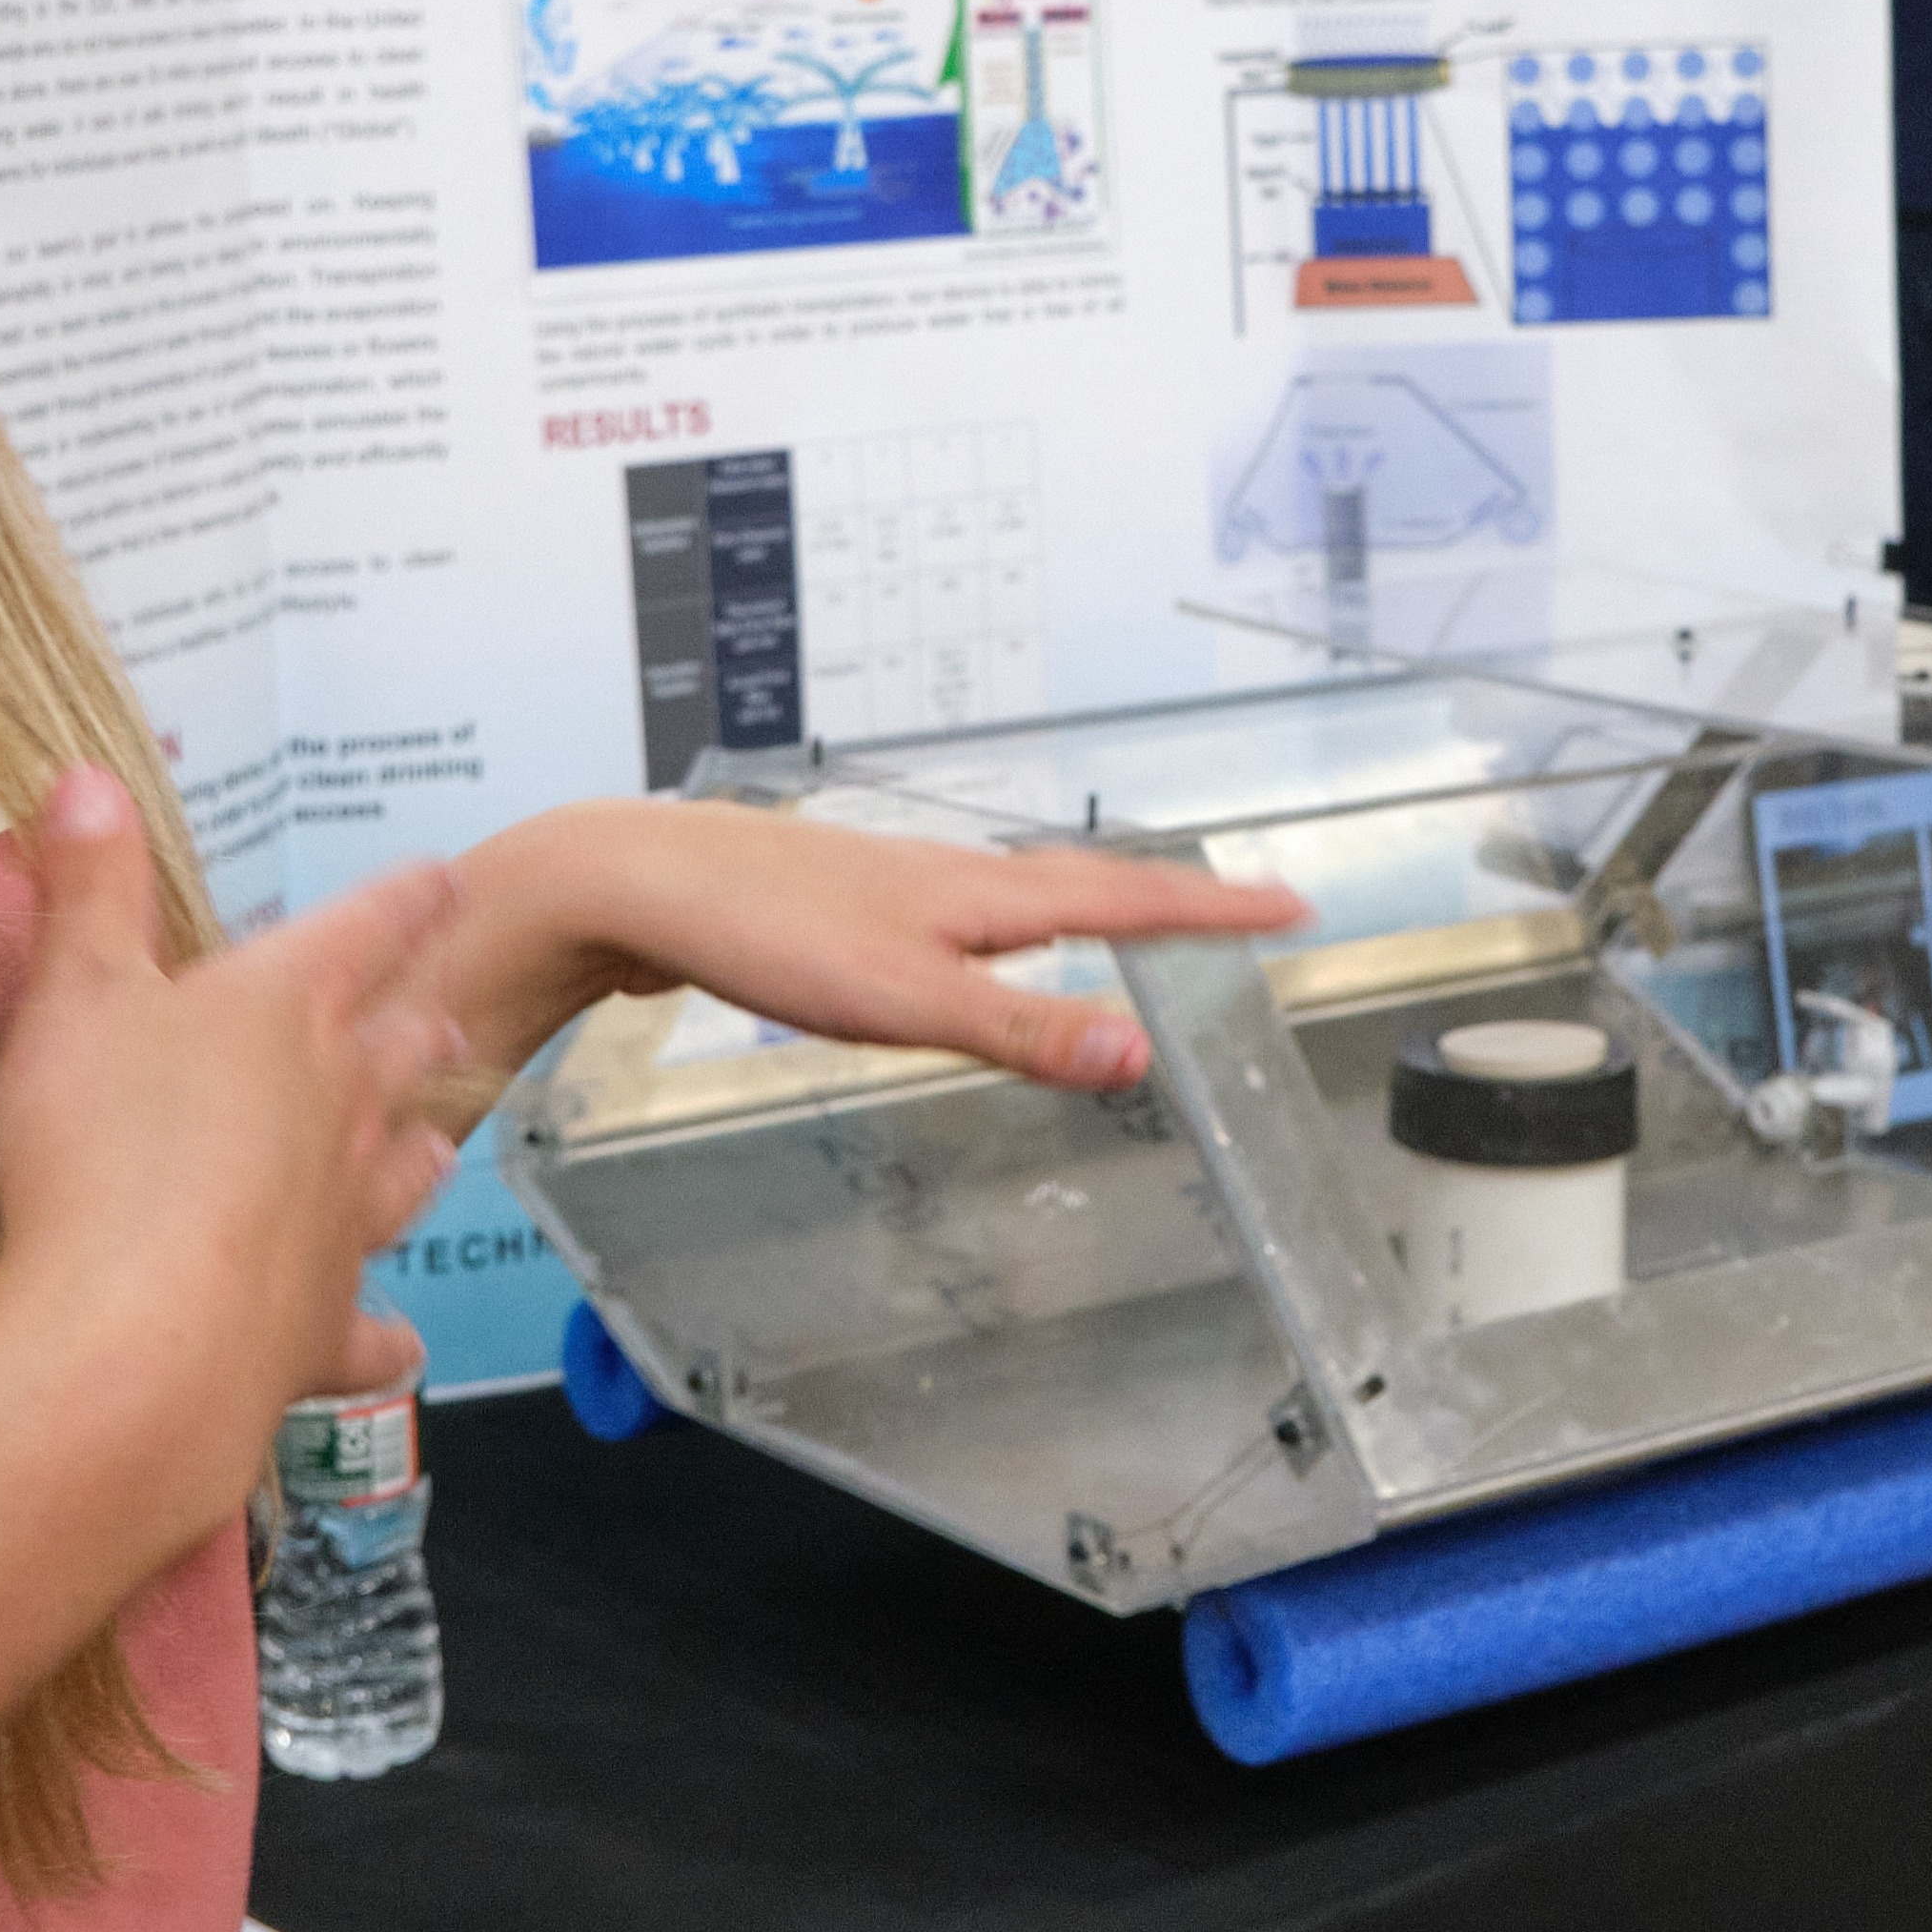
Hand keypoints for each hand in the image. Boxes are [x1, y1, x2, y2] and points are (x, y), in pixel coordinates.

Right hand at [0, 768, 465, 1520]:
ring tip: (438, 1151)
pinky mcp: (322, 1324)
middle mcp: (339, 1106)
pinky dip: (382, 1339)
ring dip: (416, 1157)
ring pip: (400, 1175)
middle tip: (448, 1024)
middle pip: (397, 1053)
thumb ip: (90, 887)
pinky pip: (365, 1332)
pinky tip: (399, 1349)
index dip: (402, 898)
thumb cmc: (100, 1144)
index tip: (445, 877)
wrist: (139, 1330)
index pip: (364, 929)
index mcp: (285, 1008)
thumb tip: (89, 775)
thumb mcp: (75, 992)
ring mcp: (342, 1220)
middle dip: (418, 1031)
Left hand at [442, 796, 1308, 1093]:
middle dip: (1167, 901)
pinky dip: (1005, 929)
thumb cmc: (763, 931)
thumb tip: (1139, 1056)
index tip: (1293, 902)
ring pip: (1016, 894)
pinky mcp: (842, 904)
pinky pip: (955, 913)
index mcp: (980, 894)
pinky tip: (977, 946)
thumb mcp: (905, 1000)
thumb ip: (1020, 1032)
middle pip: (1082, 884)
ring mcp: (893, 884)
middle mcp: (947, 876)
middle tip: (1238, 909)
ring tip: (1134, 917)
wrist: (638, 880)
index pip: (1125, 897)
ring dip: (1089, 905)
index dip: (1212, 909)